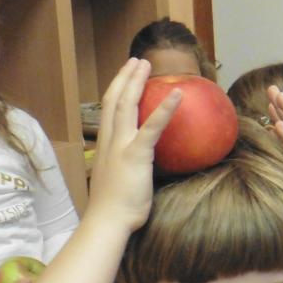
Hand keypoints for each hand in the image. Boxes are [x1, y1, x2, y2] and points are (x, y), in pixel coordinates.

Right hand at [87, 58, 179, 233]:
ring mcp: (121, 145)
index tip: (125, 75)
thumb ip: (127, 165)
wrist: (108, 221)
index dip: (116, 89)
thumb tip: (137, 165)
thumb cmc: (116, 208)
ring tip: (146, 64)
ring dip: (136, 81)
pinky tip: (178, 94)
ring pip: (126, 104)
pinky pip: (152, 127)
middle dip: (125, 77)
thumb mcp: (119, 179)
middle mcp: (109, 140)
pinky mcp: (136, 154)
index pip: (108, 110)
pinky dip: (165, 108)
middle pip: (114, 99)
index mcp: (105, 145)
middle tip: (136, 60)